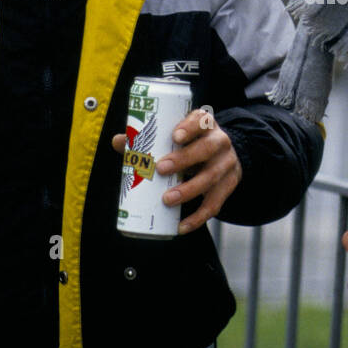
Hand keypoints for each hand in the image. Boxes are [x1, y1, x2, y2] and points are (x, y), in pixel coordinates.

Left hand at [111, 107, 240, 234]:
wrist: (223, 157)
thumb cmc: (192, 144)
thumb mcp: (177, 136)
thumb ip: (148, 139)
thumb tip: (119, 141)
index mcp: (205, 125)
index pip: (201, 121)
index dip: (190, 127)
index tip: (175, 136)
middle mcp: (220, 142)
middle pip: (207, 149)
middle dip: (184, 159)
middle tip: (161, 169)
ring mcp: (226, 165)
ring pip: (211, 178)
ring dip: (189, 190)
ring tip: (167, 199)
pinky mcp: (228, 186)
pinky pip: (214, 204)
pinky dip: (198, 217)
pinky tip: (182, 226)